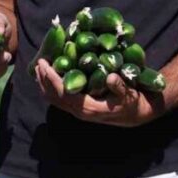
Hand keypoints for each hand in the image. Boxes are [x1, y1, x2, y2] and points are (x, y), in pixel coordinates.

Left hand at [33, 59, 163, 126]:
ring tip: (39, 68)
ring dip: (45, 84)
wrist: (139, 115)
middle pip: (54, 96)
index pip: (63, 92)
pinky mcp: (80, 109)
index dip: (51, 78)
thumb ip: (119, 87)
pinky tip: (49, 78)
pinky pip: (60, 100)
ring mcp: (79, 112)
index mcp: (88, 108)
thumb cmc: (133, 102)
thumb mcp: (129, 94)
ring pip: (55, 99)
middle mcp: (79, 112)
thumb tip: (110, 77)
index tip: (43, 64)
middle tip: (38, 61)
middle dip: (43, 79)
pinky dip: (51, 88)